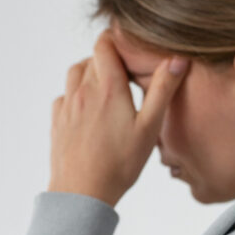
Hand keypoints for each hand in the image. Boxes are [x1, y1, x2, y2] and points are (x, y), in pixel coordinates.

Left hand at [47, 29, 189, 207]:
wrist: (82, 193)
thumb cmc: (118, 164)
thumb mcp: (149, 127)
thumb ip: (162, 90)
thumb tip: (178, 58)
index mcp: (108, 87)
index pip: (104, 44)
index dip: (116, 41)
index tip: (130, 50)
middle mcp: (83, 91)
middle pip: (92, 58)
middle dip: (108, 60)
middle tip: (126, 75)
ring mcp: (67, 106)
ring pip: (75, 74)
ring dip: (90, 73)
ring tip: (108, 90)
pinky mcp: (57, 122)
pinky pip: (64, 96)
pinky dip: (75, 95)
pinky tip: (88, 111)